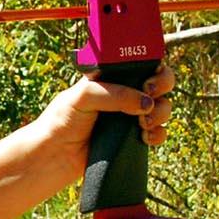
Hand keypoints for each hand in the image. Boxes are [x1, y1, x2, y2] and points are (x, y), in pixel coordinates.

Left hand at [24, 67, 175, 177]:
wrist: (55, 156)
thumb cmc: (62, 120)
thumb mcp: (83, 96)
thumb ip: (114, 94)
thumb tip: (146, 102)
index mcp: (112, 77)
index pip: (142, 63)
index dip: (153, 67)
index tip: (147, 79)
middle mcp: (125, 94)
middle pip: (160, 82)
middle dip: (162, 86)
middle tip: (149, 94)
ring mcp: (131, 116)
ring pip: (163, 107)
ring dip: (162, 113)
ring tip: (143, 122)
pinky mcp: (133, 139)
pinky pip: (158, 133)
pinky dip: (158, 134)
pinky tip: (145, 137)